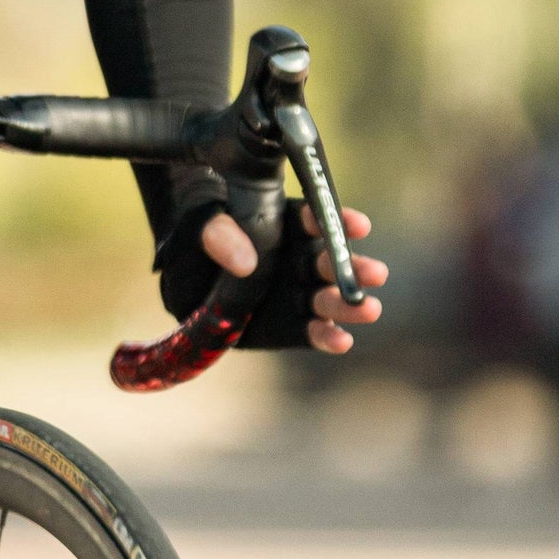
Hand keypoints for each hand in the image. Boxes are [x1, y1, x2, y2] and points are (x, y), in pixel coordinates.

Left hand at [200, 202, 387, 352]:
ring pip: (328, 297)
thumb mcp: (199, 225)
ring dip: (348, 304)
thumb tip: (246, 261)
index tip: (357, 224)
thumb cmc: (195, 238)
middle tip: (375, 272)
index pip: (313, 218)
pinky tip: (342, 340)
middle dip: (353, 266)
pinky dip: (327, 336)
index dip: (336, 220)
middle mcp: (298, 256)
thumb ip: (219, 234)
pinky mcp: (290, 325)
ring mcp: (296, 292)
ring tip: (369, 308)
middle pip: (330, 260)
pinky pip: (312, 331)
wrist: (183, 275)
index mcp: (283, 222)